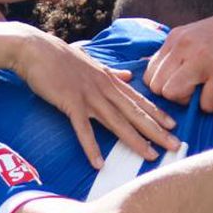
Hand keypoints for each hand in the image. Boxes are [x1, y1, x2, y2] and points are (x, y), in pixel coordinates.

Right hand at [12, 26, 179, 166]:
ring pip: (117, 122)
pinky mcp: (70, 102)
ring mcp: (89, 96)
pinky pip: (83, 129)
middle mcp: (105, 88)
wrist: (36, 49)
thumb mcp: (93, 63)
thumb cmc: (62, 57)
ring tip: (151, 156)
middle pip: (135, 113)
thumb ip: (112, 73)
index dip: (158, 113)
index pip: (139, 99)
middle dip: (157, 130)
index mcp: (110, 80)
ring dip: (135, 140)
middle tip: (175, 145)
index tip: (175, 125)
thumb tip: (129, 76)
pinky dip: (91, 146)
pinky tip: (99, 163)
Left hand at [144, 0, 212, 111]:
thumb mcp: (197, 35)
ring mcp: (202, 58)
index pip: (149, 74)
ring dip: (189, 102)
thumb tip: (161, 78)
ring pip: (172, 93)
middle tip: (195, 91)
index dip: (163, 87)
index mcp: (176, 38)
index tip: (181, 87)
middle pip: (157, 87)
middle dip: (174, 97)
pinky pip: (206, 103)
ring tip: (207, 92)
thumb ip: (178, 53)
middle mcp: (184, 46)